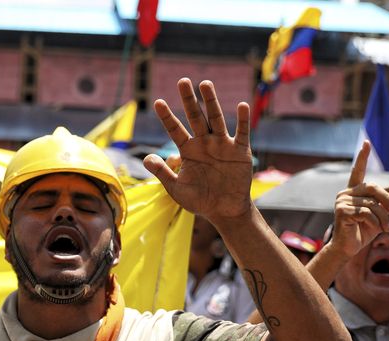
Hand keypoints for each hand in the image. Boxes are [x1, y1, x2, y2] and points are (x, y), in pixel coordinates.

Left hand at [143, 78, 253, 221]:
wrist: (224, 210)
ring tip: (205, 84)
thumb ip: (163, 173)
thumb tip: (146, 158)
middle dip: (189, 100)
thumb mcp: (177, 189)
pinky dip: (242, 120)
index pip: (175, 130)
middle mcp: (204, 143)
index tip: (158, 102)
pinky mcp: (240, 151)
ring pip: (216, 119)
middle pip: (195, 117)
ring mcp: (222, 145)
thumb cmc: (199, 200)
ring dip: (211, 102)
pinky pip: (241, 133)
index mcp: (188, 150)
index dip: (167, 117)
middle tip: (183, 81)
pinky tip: (242, 106)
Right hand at [327, 141, 388, 258]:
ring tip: (388, 228)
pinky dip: (378, 222)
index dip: (363, 157)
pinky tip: (380, 229)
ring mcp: (342, 201)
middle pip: (373, 187)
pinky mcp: (342, 211)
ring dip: (385, 217)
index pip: (358, 171)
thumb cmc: (362, 232)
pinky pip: (367, 212)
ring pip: (372, 203)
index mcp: (353, 192)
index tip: (367, 143)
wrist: (347, 249)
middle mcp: (345, 193)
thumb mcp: (380, 217)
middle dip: (387, 200)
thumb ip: (388, 204)